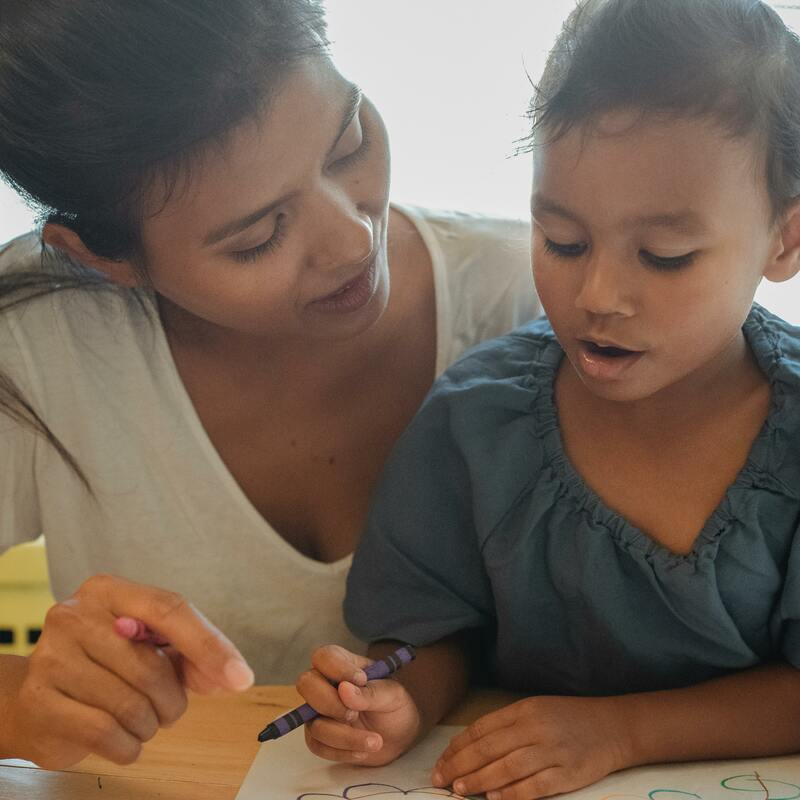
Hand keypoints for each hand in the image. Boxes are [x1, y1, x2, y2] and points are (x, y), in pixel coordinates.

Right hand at [2, 574, 253, 768]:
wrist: (38, 699)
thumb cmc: (106, 667)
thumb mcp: (152, 648)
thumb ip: (196, 655)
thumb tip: (235, 675)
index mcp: (109, 590)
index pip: (170, 609)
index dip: (209, 645)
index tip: (241, 677)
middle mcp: (75, 614)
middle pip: (152, 665)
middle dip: (172, 699)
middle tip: (168, 708)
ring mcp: (51, 656)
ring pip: (130, 703)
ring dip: (150, 724)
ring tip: (141, 720)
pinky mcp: (39, 700)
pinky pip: (105, 732)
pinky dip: (128, 745)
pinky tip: (123, 739)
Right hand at [297, 644, 421, 764]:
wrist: (399, 735)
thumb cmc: (394, 706)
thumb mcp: (392, 695)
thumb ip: (370, 692)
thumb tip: (344, 689)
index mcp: (343, 664)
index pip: (324, 656)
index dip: (336, 668)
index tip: (361, 680)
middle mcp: (325, 684)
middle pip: (306, 684)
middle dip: (330, 703)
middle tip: (355, 715)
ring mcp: (318, 711)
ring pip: (314, 723)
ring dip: (345, 737)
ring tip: (375, 742)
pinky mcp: (319, 736)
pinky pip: (318, 746)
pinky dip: (342, 752)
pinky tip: (363, 752)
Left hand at [432, 695, 631, 799]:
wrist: (614, 727)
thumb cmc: (569, 719)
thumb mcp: (536, 711)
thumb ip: (507, 727)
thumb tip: (471, 748)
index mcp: (524, 710)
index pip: (482, 728)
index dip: (459, 747)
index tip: (442, 762)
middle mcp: (535, 728)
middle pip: (490, 748)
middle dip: (461, 765)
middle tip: (441, 779)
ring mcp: (552, 751)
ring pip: (508, 767)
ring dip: (480, 780)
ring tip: (460, 790)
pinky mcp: (569, 773)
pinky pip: (536, 786)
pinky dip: (514, 794)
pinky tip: (496, 799)